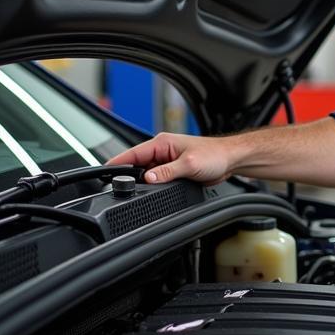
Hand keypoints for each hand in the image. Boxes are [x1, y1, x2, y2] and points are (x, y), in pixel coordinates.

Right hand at [107, 132, 233, 184]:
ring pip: (146, 174)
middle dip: (130, 176)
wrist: (231, 160)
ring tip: (140, 191)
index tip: (103, 172)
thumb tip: (148, 178)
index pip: (132, 153)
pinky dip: (154, 185)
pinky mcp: (173, 170)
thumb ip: (167, 172)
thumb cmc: (215, 155)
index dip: (117, 163)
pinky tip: (154, 191)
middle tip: (122, 188)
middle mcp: (162, 150)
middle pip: (137, 165)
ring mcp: (167, 161)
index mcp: (162, 143)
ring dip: (143, 182)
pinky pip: (157, 179)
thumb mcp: (189, 164)